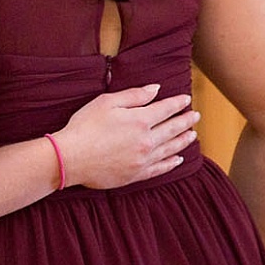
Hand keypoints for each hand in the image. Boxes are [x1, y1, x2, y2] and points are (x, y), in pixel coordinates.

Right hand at [52, 83, 198, 189]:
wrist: (69, 159)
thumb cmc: (84, 127)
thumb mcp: (107, 102)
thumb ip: (134, 96)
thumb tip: (156, 90)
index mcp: (140, 120)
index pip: (166, 109)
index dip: (178, 103)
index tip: (186, 100)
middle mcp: (146, 141)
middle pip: (172, 129)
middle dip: (186, 121)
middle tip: (195, 116)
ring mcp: (142, 160)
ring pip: (170, 149)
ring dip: (183, 141)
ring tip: (192, 135)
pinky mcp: (135, 175)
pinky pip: (159, 169)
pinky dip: (171, 163)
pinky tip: (178, 159)